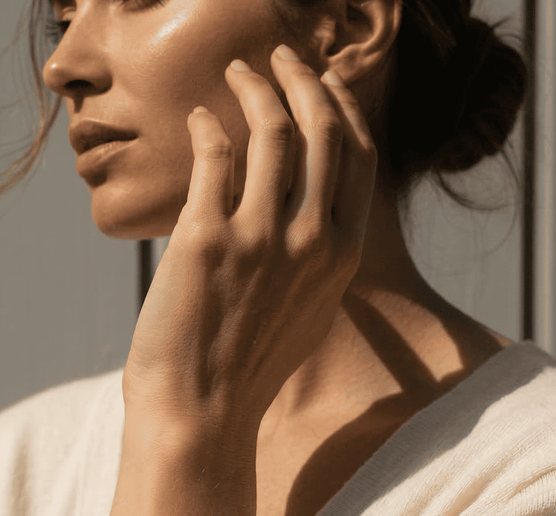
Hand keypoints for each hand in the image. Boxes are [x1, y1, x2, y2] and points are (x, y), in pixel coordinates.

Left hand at [122, 44, 376, 445]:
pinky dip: (206, 125)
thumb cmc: (243, 374)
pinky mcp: (208, 239)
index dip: (343, 107)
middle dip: (305, 78)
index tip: (323, 82)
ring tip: (236, 71)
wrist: (199, 417)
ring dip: (254, 86)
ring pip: (272, 129)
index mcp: (342, 258)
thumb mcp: (302, 316)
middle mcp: (313, 241)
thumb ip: (313, 263)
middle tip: (280, 57)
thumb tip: (305, 220)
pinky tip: (196, 118)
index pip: (359, 158)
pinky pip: (214, 155)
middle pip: (323, 129)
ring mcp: (262, 238)